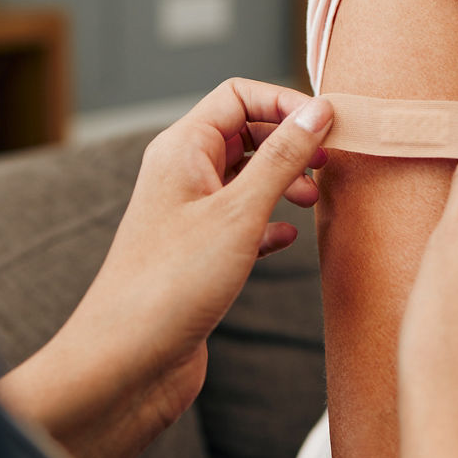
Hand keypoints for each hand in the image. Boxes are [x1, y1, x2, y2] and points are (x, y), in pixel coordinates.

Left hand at [0, 78, 333, 457]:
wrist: (126, 360)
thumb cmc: (170, 283)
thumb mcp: (238, 212)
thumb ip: (282, 158)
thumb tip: (317, 112)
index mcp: (181, 149)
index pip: (236, 96)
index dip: (284, 102)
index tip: (328, 124)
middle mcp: (181, 175)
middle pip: (243, 133)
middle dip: (289, 141)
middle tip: (330, 162)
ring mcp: (187, 215)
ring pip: (244, 178)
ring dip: (282, 181)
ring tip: (314, 199)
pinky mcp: (197, 255)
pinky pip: (240, 221)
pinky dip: (269, 222)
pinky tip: (288, 239)